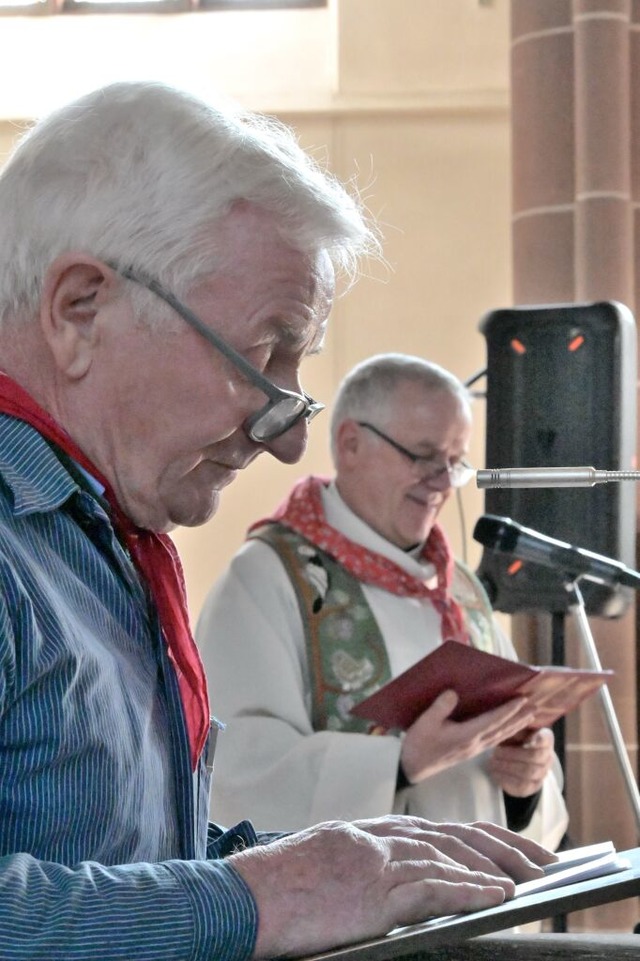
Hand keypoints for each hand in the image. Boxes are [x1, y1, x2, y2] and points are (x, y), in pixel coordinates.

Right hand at [228, 816, 555, 958]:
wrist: (237, 900)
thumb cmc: (271, 891)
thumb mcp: (318, 862)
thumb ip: (357, 861)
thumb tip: (393, 883)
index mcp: (361, 830)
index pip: (431, 827)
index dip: (476, 836)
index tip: (505, 848)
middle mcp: (373, 837)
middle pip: (451, 834)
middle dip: (501, 847)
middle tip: (539, 862)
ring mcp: (373, 862)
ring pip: (449, 856)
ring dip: (496, 869)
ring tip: (530, 881)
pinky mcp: (371, 893)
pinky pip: (432, 887)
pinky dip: (469, 889)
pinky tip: (496, 896)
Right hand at [400, 690, 535, 784]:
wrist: (412, 768)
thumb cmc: (419, 744)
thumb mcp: (425, 722)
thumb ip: (440, 707)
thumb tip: (453, 692)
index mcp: (466, 736)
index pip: (493, 721)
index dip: (508, 710)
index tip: (522, 700)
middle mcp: (474, 744)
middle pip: (502, 730)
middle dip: (519, 718)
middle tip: (536, 707)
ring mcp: (473, 749)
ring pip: (500, 736)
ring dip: (516, 726)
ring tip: (529, 716)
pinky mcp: (470, 751)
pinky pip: (494, 740)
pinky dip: (505, 732)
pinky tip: (509, 729)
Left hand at [488, 727, 554, 796]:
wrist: (516, 760)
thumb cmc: (514, 739)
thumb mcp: (515, 730)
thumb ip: (514, 727)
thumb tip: (507, 724)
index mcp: (545, 738)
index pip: (545, 739)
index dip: (539, 739)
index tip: (530, 739)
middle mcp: (548, 756)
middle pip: (534, 756)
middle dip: (512, 754)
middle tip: (495, 752)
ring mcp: (542, 773)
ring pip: (528, 772)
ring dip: (507, 767)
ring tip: (492, 762)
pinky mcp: (533, 786)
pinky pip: (522, 786)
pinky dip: (506, 779)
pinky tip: (494, 773)